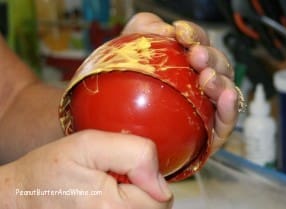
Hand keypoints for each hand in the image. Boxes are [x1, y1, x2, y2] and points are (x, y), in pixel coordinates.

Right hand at [6, 130, 171, 208]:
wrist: (23, 196)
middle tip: (114, 178)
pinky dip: (124, 206)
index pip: (161, 197)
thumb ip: (134, 154)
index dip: (148, 177)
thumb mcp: (90, 144)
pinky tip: (106, 200)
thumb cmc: (51, 171)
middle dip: (142, 190)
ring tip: (108, 189)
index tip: (125, 170)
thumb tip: (160, 180)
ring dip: (134, 199)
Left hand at [122, 12, 238, 153]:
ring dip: (220, 81)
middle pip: (216, 64)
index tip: (180, 33)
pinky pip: (226, 120)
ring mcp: (206, 104)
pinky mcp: (210, 130)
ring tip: (207, 77)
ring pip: (225, 89)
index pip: (197, 42)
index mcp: (184, 60)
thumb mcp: (128, 51)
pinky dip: (230, 108)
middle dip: (210, 57)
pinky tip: (227, 97)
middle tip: (196, 56)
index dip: (194, 34)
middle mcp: (198, 80)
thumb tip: (166, 30)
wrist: (117, 128)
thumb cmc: (124, 88)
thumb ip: (143, 29)